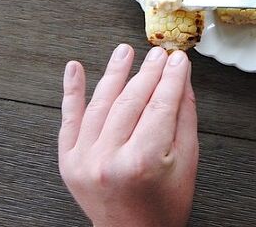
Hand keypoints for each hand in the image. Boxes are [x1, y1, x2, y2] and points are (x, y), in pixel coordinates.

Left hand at [58, 44, 197, 226]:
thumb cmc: (163, 205)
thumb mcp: (187, 161)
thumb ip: (184, 118)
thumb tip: (182, 80)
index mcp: (143, 160)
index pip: (160, 104)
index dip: (171, 77)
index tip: (177, 60)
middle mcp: (110, 158)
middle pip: (132, 100)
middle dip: (148, 72)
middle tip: (158, 54)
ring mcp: (85, 159)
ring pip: (102, 103)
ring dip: (114, 72)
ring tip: (125, 51)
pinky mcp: (68, 161)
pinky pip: (69, 119)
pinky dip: (72, 92)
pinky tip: (75, 69)